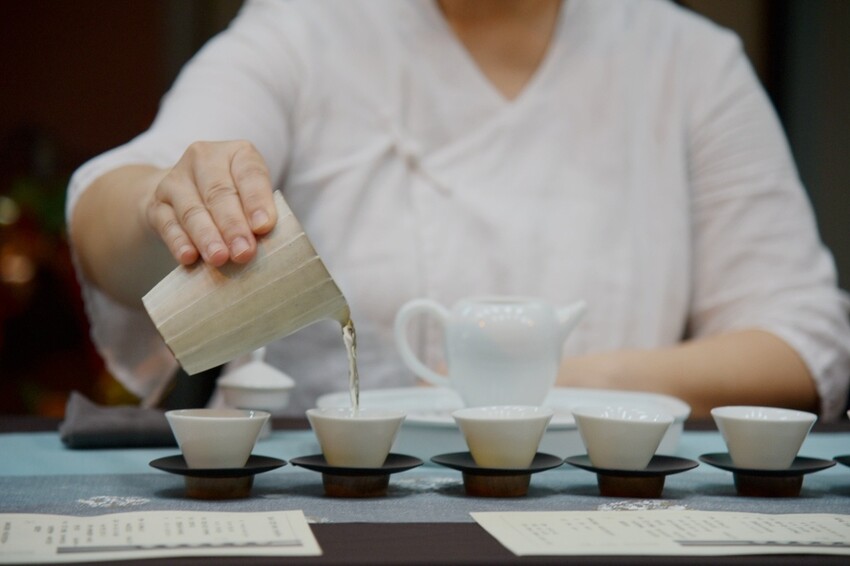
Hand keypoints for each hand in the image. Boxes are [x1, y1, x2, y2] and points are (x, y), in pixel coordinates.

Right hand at [145, 140, 277, 266]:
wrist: (184, 194)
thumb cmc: (233, 198)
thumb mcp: (252, 196)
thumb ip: (261, 214)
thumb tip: (264, 237)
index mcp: (237, 153)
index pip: (250, 173)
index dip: (257, 200)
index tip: (264, 227)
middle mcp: (203, 159)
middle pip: (219, 193)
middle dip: (233, 226)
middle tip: (244, 252)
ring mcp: (176, 180)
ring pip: (192, 210)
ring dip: (207, 236)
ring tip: (219, 258)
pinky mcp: (156, 204)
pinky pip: (168, 225)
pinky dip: (179, 242)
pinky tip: (189, 257)